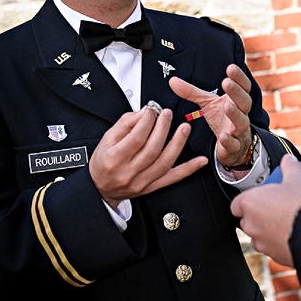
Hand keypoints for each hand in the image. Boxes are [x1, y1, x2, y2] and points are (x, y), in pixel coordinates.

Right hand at [89, 106, 206, 207]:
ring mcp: (142, 181)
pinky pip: (173, 178)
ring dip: (177, 144)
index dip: (147, 121)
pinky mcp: (152, 187)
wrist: (101, 189)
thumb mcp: (106, 139)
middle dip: (163, 128)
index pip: (135, 138)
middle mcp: (128, 172)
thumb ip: (125, 124)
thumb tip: (144, 113)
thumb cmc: (103, 162)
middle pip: (152, 149)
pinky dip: (188, 169)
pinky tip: (200, 161)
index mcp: (114, 158)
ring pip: (164, 162)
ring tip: (184, 128)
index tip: (152, 111)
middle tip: (168, 114)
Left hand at [170, 64, 252, 167]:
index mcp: (236, 100)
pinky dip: (229, 140)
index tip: (230, 67)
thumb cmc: (222, 119)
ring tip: (227, 105)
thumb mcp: (206, 103)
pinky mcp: (234, 146)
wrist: (233, 145)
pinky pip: (234, 144)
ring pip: (241, 121)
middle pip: (244, 101)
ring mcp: (239, 131)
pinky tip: (223, 136)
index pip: (242, 87)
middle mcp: (241, 114)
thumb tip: (172, 80)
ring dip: (235, 113)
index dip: (238, 77)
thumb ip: (191, 92)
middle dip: (236, 92)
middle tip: (226, 82)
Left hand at [230, 157, 300, 265]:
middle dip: (260, 216)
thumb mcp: (297, 178)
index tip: (261, 199)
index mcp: (249, 203)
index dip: (248, 201)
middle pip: (248, 220)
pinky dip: (279, 243)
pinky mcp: (274, 256)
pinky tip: (294, 235)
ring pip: (260, 236)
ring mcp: (261, 242)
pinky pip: (272, 248)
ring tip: (287, 223)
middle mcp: (250, 224)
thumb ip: (289, 167)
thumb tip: (288, 159)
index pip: (237, 204)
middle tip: (277, 210)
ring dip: (269, 231)